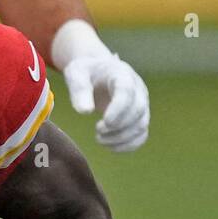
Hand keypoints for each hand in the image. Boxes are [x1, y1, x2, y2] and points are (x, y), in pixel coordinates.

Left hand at [52, 19, 148, 152]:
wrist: (98, 72)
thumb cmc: (86, 72)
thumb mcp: (76, 74)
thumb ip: (79, 90)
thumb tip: (85, 111)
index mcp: (122, 74)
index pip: (127, 92)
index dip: (118, 110)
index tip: (103, 123)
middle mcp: (137, 89)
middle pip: (137, 111)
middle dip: (117, 127)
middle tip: (97, 130)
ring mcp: (141, 104)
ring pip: (141, 125)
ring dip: (120, 138)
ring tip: (99, 138)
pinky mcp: (139, 117)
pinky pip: (141, 135)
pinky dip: (127, 146)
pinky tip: (109, 146)